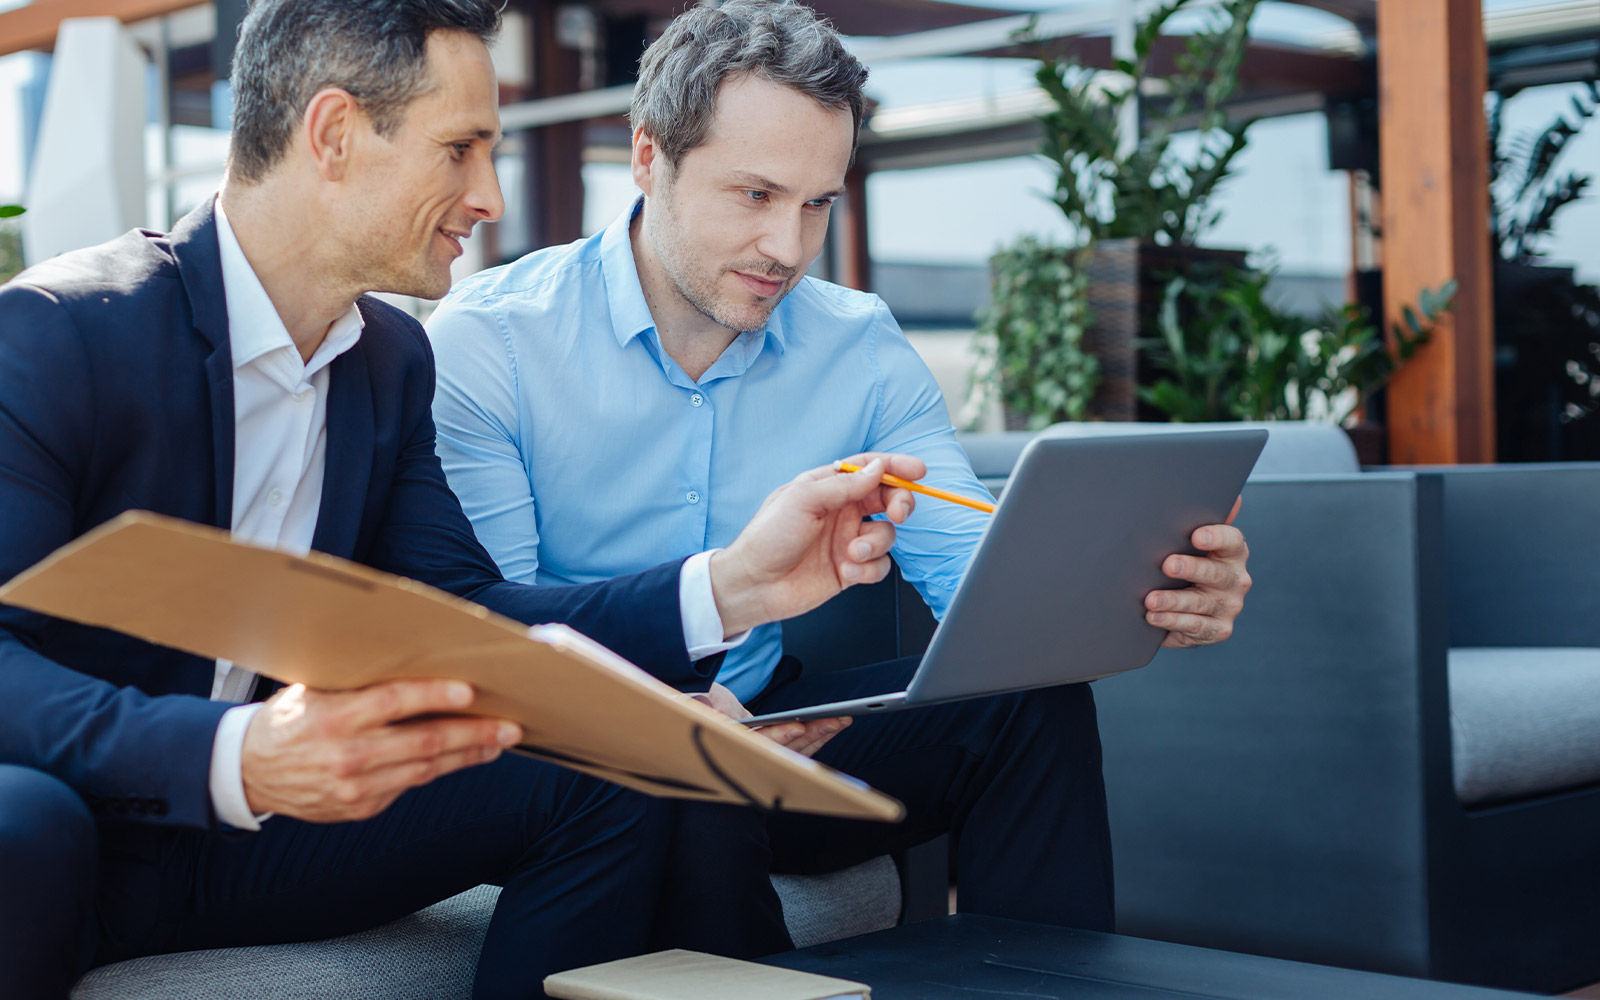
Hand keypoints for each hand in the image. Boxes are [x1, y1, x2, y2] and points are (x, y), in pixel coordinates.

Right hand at [240, 679, 522, 821]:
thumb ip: (360, 682)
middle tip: (510, 726)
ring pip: (425, 770)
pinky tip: (462, 758)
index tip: (470, 691)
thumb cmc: (290, 718)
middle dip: (474, 733)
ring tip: (497, 742)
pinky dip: (439, 770)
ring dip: (467, 755)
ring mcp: (355, 787)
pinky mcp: (360, 807)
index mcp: (335, 717)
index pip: (395, 702)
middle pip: (424, 742)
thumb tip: (417, 658)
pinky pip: (409, 785)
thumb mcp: (315, 690)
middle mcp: (348, 755)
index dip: (435, 695)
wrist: (247, 772)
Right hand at [690, 682, 849, 757]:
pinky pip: (798, 748)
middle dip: (811, 735)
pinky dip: (815, 737)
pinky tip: (832, 725)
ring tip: (842, 720)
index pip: (756, 744)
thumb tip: (712, 709)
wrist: (690, 713)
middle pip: (784, 751)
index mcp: (726, 744)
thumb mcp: (690, 701)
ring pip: (795, 751)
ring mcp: (759, 756)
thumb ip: (702, 706)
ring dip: (820, 736)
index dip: (777, 737)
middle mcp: (745, 756)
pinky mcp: (770, 750)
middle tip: (835, 720)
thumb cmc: (690, 705)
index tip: (796, 726)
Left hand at [708, 453, 922, 636]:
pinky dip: (869, 568)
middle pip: (887, 499)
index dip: (895, 467)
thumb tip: (878, 469)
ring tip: (852, 554)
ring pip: (886, 535)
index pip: (869, 469)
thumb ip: (845, 485)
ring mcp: (847, 540)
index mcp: (828, 487)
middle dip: (900, 504)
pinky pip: (879, 565)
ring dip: (876, 544)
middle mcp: (841, 512)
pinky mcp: (851, 568)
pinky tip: (848, 571)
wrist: (754, 584)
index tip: (917, 471)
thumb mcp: (803, 499)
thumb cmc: (768, 537)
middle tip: (898, 513)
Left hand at [1146, 496, 1251, 647]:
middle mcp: (1236, 579)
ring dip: (1174, 601)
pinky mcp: (1219, 629)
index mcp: (1233, 552)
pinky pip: (1196, 627)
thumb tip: (1231, 497)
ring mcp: (1229, 606)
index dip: (1217, 537)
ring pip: (1201, 603)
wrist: (1185, 605)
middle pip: (1216, 573)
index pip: (1232, 541)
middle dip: (1191, 569)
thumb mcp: (1189, 543)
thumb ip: (1202, 519)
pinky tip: (1154, 617)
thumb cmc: (1186, 563)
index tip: (1197, 535)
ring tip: (1150, 600)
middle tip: (1167, 565)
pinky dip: (1173, 622)